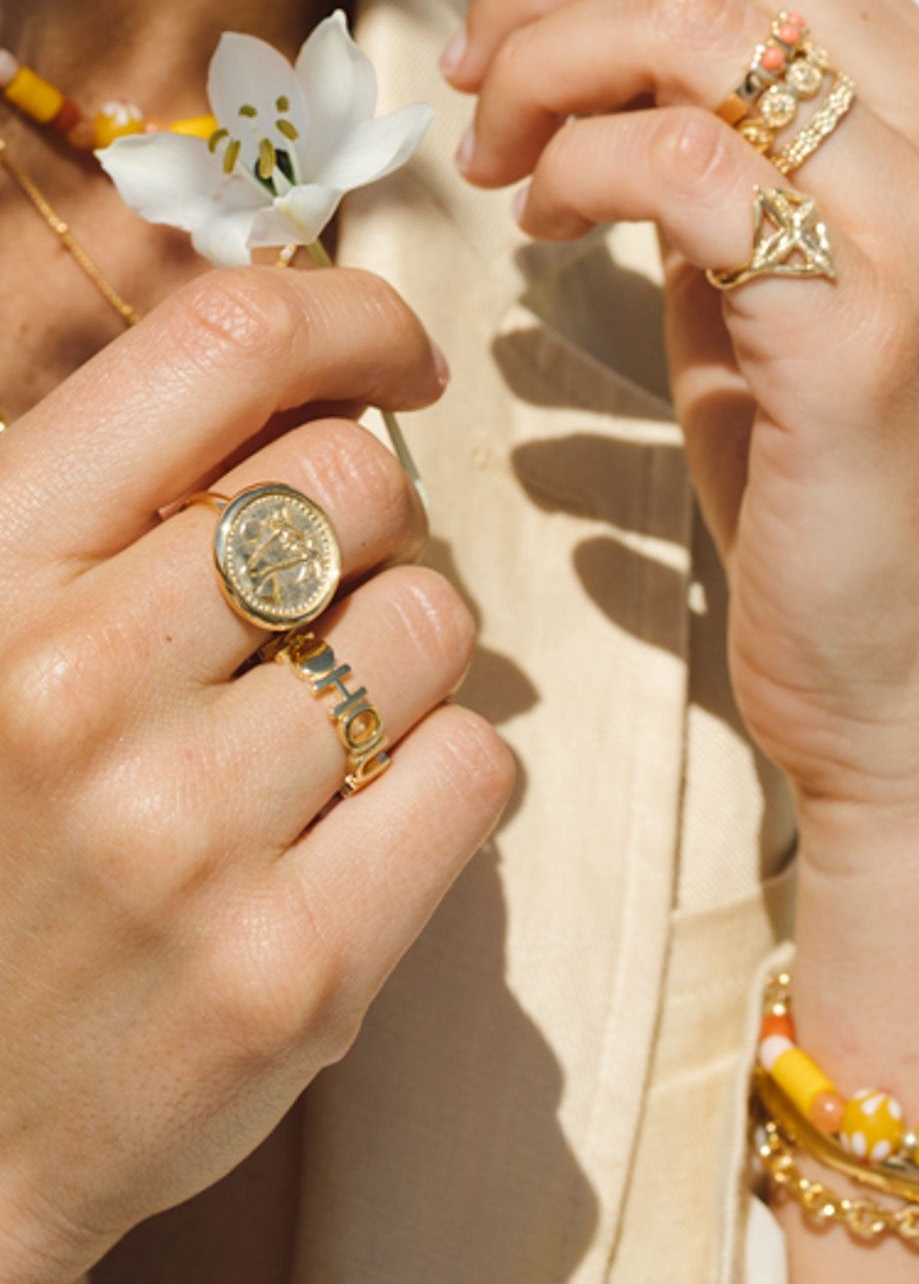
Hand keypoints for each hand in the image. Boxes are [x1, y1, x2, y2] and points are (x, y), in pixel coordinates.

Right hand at [0, 267, 512, 1283]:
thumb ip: (101, 498)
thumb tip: (304, 362)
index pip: (223, 345)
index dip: (348, 315)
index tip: (393, 355)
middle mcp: (75, 685)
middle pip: (360, 481)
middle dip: (365, 519)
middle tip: (314, 595)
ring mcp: (189, 837)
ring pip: (433, 620)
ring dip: (404, 649)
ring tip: (317, 721)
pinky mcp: (298, 968)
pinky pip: (477, 766)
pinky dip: (442, 771)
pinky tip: (357, 816)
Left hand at [443, 0, 918, 850]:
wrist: (914, 678)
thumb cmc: (829, 487)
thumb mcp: (778, 281)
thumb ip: (722, 158)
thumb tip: (588, 66)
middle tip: (465, 72)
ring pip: (691, 20)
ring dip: (545, 62)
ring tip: (491, 153)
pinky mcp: (862, 324)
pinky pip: (680, 163)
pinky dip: (576, 170)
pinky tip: (542, 225)